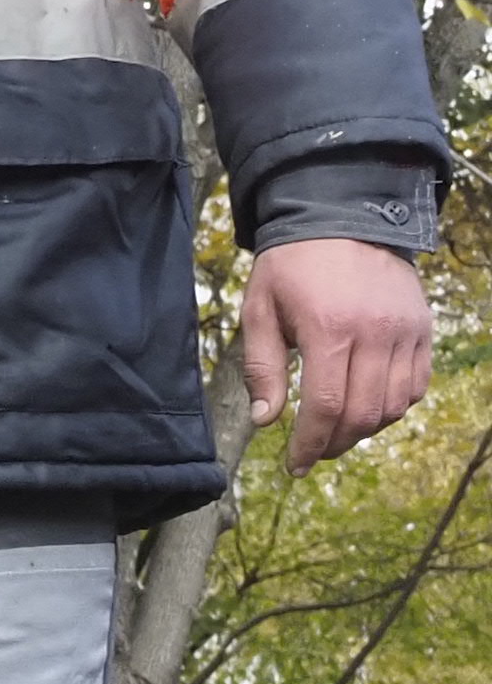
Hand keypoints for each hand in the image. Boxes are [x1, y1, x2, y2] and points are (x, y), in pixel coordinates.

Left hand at [240, 237, 435, 470]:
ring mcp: (406, 331)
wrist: (345, 218)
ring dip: (365, 430)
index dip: (310, 444)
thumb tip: (266, 420)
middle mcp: (376, 332)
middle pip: (363, 413)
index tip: (294, 465)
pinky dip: (394, 406)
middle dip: (335, 444)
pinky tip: (367, 408)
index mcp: (330, 329)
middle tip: (312, 455)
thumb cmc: (293, 266)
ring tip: (336, 434)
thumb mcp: (260, 311)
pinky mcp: (423, 328)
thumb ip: (262, 368)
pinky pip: (417, 384)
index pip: (327, 406)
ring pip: (394, 404)